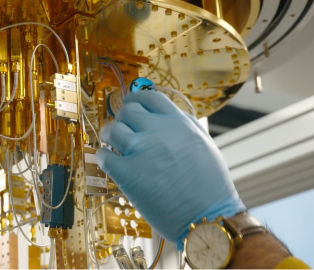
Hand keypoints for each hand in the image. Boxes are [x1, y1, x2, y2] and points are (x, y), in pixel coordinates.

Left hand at [96, 91, 244, 248]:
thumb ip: (183, 126)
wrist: (207, 217)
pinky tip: (112, 164)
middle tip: (125, 130)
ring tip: (114, 146)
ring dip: (110, 136)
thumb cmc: (210, 186)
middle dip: (123, 119)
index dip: (138, 100)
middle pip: (127, 110)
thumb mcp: (203, 144)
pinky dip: (104, 158)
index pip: (150, 97)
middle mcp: (158, 131)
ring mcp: (141, 151)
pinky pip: (104, 156)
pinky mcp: (127, 174)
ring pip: (111, 130)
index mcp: (179, 123)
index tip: (133, 108)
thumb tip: (163, 115)